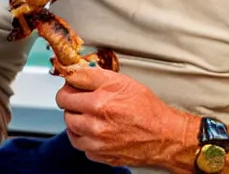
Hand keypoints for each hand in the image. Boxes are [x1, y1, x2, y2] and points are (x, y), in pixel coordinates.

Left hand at [55, 68, 188, 168]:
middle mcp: (95, 124)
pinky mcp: (100, 156)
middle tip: (82, 98)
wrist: (164, 135)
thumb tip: (74, 73)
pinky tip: (97, 129)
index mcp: (98, 103)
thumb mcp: (121, 81)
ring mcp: (96, 142)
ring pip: (70, 129)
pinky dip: (86, 137)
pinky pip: (82, 145)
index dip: (68, 87)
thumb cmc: (146, 107)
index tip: (71, 86)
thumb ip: (93, 76)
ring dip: (76, 120)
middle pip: (65, 111)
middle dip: (72, 102)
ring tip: (90, 114)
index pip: (65, 93)